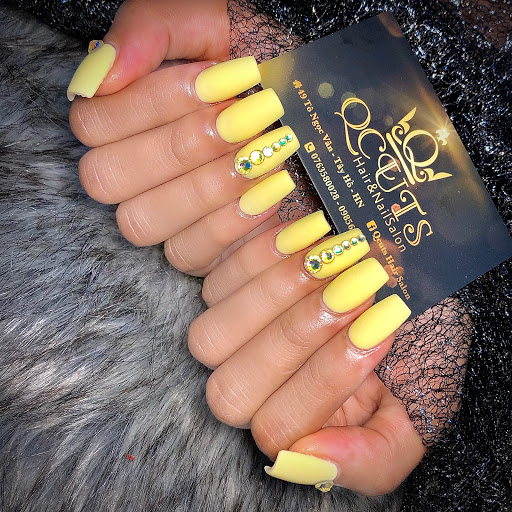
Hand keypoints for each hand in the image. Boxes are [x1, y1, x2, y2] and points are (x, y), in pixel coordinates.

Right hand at [68, 0, 298, 275]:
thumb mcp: (214, 22)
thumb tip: (98, 76)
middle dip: (179, 147)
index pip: (94, 125)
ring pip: (144, 223)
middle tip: (244, 121)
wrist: (331, 106)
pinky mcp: (211, 252)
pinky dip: (238, 233)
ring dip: (206, 190)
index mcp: (129, 119)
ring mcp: (175, 219)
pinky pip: (197, 262)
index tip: (216, 81)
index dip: (151, 104)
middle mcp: (141, 175)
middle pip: (108, 179)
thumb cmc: (270, 60)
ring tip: (268, 158)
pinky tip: (279, 200)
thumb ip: (149, 30)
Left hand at [189, 215, 425, 494]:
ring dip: (272, 294)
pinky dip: (248, 251)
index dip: (324, 381)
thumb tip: (306, 458)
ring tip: (330, 253)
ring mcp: (229, 331)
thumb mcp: (419, 402)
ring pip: (210, 338)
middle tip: (353, 289)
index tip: (378, 329)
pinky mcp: (218, 280)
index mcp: (296, 421)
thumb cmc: (413, 335)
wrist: (408, 272)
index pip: (277, 428)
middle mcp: (253, 383)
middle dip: (295, 338)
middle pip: (231, 390)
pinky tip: (297, 222)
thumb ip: (375, 456)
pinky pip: (200, 274)